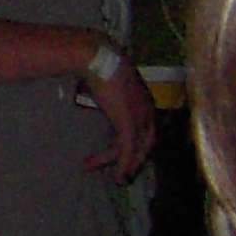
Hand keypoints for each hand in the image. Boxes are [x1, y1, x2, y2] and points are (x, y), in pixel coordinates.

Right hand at [80, 57, 157, 179]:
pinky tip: (117, 176)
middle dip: (135, 160)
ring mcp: (139, 117)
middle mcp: (147, 110)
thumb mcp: (104, 82)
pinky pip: (127, 150)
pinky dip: (123, 164)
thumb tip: (89, 89)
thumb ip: (104, 90)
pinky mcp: (128, 123)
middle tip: (123, 174)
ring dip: (122, 165)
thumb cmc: (98, 64)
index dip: (139, 144)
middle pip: (146, 142)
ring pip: (135, 149)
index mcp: (143, 100)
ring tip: (112, 177)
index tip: (124, 154)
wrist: (98, 57)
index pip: (146, 128)